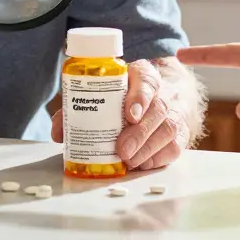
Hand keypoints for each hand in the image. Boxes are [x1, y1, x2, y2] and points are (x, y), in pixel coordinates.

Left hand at [51, 59, 191, 170]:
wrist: (157, 100)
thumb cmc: (122, 98)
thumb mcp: (101, 95)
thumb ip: (77, 109)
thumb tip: (59, 132)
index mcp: (141, 76)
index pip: (146, 79)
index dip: (140, 97)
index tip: (129, 115)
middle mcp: (162, 92)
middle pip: (159, 108)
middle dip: (140, 132)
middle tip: (122, 150)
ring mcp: (175, 112)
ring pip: (169, 128)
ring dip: (148, 148)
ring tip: (129, 160)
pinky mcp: (180, 133)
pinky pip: (175, 146)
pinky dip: (157, 158)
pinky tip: (141, 163)